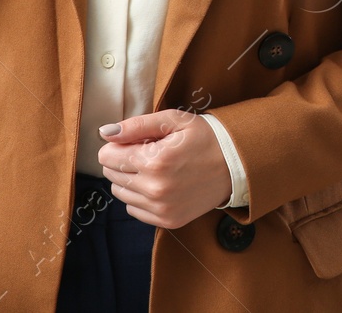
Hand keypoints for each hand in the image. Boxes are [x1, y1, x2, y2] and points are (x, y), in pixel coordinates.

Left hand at [97, 109, 231, 229]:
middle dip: (124, 160)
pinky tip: (160, 184)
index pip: (106, 157)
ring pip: (120, 193)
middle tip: (150, 153)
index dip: (118, 145)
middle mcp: (155, 188)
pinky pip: (133, 209)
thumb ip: (137, 125)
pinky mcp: (167, 220)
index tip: (137, 141)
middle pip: (111, 175)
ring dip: (130, 179)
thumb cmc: (205, 138)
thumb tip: (104, 133)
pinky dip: (140, 196)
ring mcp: (161, 208)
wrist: (236, 165)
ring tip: (155, 168)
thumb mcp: (175, 120)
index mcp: (155, 161)